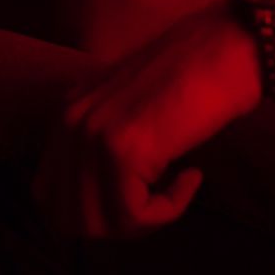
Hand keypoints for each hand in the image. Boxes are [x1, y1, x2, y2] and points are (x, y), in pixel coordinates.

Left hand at [31, 7, 263, 239]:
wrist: (227, 48)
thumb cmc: (192, 79)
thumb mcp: (127, 111)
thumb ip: (99, 146)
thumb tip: (92, 210)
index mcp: (64, 115)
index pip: (47, 197)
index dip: (89, 214)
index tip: (131, 201)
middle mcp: (69, 124)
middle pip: (69, 219)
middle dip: (115, 225)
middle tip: (156, 201)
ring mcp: (93, 135)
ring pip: (100, 224)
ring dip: (144, 220)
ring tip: (175, 186)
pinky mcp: (124, 149)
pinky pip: (135, 215)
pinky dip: (169, 209)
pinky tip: (191, 176)